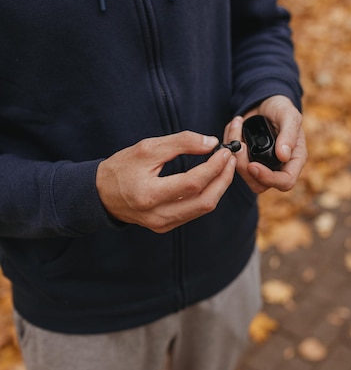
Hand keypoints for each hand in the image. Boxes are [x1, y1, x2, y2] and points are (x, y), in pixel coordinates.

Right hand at [96, 131, 236, 232]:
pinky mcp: (166, 226)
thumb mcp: (147, 148)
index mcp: (150, 195)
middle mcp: (158, 215)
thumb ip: (180, 143)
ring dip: (218, 187)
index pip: (192, 183)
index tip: (224, 151)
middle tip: (230, 159)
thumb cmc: (121, 168)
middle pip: (205, 201)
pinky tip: (211, 179)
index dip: (213, 167)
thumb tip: (211, 143)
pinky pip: (195, 212)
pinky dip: (207, 195)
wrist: (101, 194)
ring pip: (203, 208)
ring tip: (224, 166)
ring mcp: (163, 224)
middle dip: (223, 179)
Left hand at [223, 95, 306, 193]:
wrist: (265, 103)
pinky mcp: (245, 160)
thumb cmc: (281, 108)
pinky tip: (235, 126)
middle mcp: (277, 167)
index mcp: (293, 160)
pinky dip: (229, 142)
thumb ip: (289, 134)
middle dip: (244, 167)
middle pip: (259, 184)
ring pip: (243, 175)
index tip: (253, 165)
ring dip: (234, 153)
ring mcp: (260, 166)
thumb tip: (284, 156)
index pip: (285, 182)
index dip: (268, 178)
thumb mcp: (289, 115)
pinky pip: (232, 161)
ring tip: (236, 127)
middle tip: (240, 146)